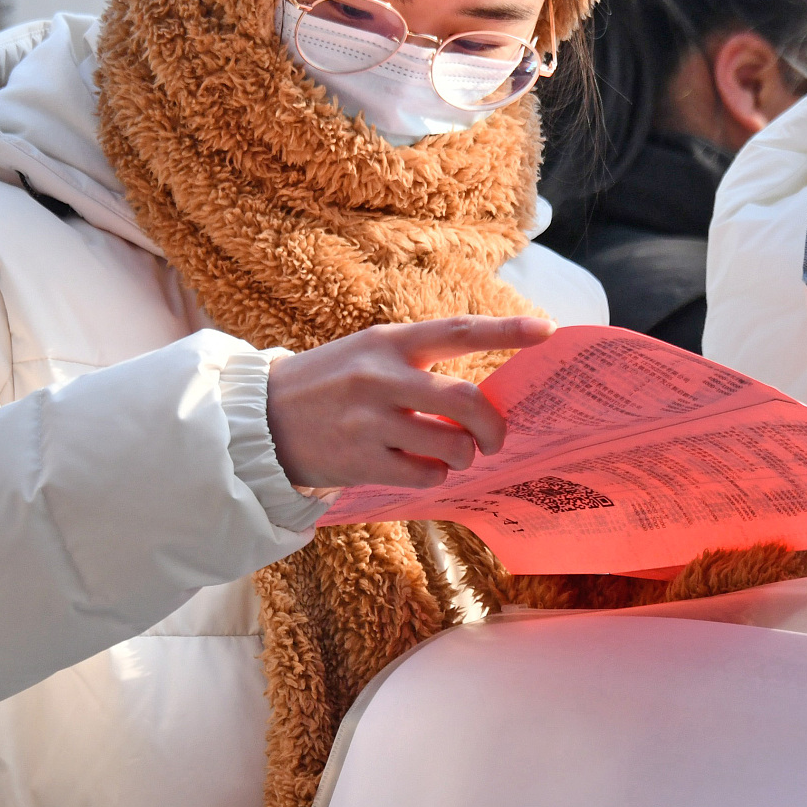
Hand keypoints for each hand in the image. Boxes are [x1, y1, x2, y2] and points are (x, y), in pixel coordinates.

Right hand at [267, 315, 553, 491]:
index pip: (459, 331)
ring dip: (464, 454)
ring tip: (453, 454)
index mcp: (389, 342)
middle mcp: (381, 377)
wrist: (258, 419)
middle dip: (494, 425)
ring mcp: (370, 421)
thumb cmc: (327, 385)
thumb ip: (417, 362)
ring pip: (451, 444)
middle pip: (467, 401)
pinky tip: (422, 468)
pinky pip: (424, 475)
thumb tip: (481, 393)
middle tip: (495, 438)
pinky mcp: (361, 460)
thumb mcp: (367, 354)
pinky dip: (435, 475)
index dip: (508, 331)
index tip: (548, 330)